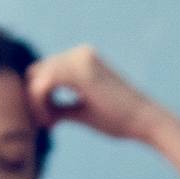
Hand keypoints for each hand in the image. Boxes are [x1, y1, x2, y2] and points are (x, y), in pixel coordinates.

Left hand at [26, 44, 161, 140]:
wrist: (146, 121)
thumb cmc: (119, 120)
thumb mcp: (83, 111)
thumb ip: (59, 106)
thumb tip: (35, 111)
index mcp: (82, 60)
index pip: (44, 72)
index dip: (38, 97)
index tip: (48, 122)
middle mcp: (80, 54)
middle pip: (37, 72)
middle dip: (34, 99)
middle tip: (46, 124)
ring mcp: (80, 58)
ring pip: (37, 77)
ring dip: (36, 103)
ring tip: (49, 124)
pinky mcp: (80, 70)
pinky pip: (44, 83)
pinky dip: (40, 103)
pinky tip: (52, 122)